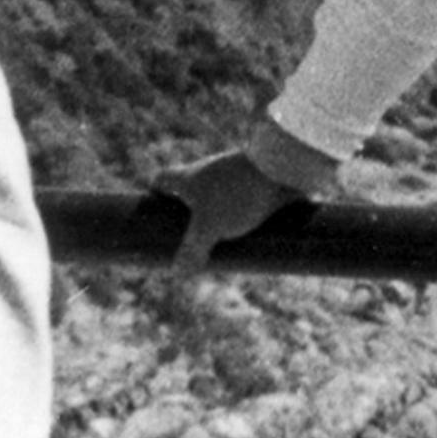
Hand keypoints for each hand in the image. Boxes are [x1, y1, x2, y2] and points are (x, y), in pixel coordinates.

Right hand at [152, 120, 335, 265]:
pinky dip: (243, 213)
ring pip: (218, 194)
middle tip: (190, 237)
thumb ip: (192, 251)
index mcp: (188, 176)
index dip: (155, 194)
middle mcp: (208, 171)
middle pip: (189, 189)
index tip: (156, 211)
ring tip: (223, 241)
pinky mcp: (259, 179)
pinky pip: (245, 198)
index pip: (161, 179)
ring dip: (217, 214)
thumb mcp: (209, 228)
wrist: (281, 166)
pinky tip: (251, 233)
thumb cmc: (238, 194)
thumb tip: (179, 272)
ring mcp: (235, 173)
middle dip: (188, 211)